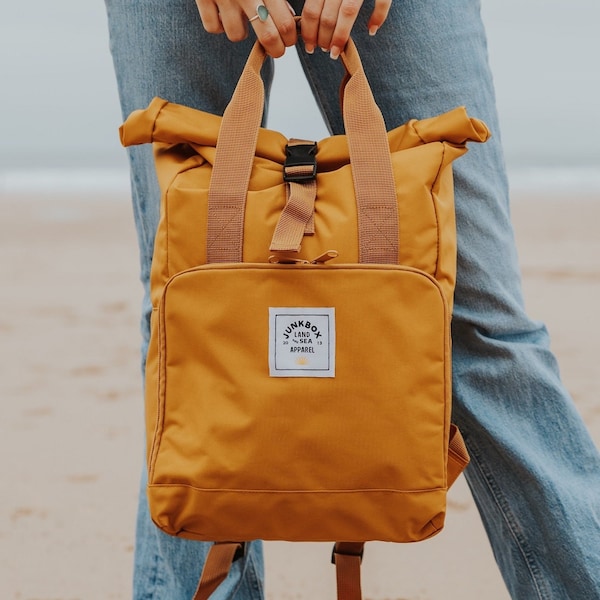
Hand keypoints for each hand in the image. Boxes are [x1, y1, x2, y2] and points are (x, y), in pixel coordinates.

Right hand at [195, 0, 391, 58]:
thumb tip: (293, 21)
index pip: (286, 25)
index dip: (290, 38)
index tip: (289, 39)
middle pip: (268, 37)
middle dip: (275, 49)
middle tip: (276, 47)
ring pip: (237, 36)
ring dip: (243, 34)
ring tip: (245, 22)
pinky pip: (213, 28)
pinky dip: (218, 26)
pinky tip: (223, 15)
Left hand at [300, 0, 390, 57]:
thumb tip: (306, 16)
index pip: (311, 10)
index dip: (308, 32)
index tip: (309, 45)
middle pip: (327, 17)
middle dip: (323, 39)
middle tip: (322, 50)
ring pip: (347, 13)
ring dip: (340, 37)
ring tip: (336, 50)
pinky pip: (381, 2)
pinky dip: (377, 17)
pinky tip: (372, 29)